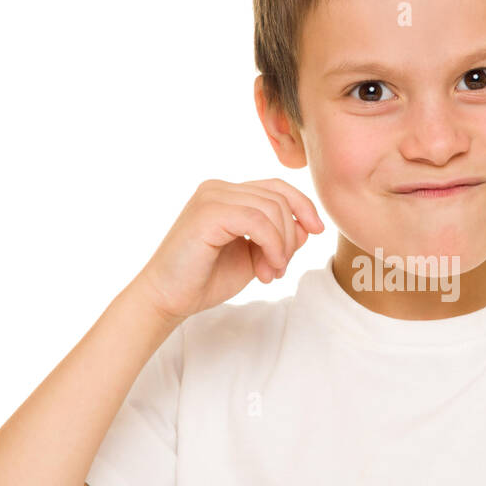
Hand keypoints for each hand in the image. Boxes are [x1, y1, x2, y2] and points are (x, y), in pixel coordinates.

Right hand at [133, 178, 324, 322]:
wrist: (168, 298)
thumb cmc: (206, 279)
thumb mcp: (254, 255)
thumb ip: (279, 237)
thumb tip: (309, 225)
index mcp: (227, 194)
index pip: (276, 187)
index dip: (303, 205)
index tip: (317, 230)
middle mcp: (218, 188)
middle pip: (278, 198)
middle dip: (290, 237)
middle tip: (277, 270)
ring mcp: (211, 197)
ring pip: (271, 209)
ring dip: (281, 246)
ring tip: (269, 272)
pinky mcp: (207, 213)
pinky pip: (257, 221)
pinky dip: (271, 246)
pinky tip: (265, 268)